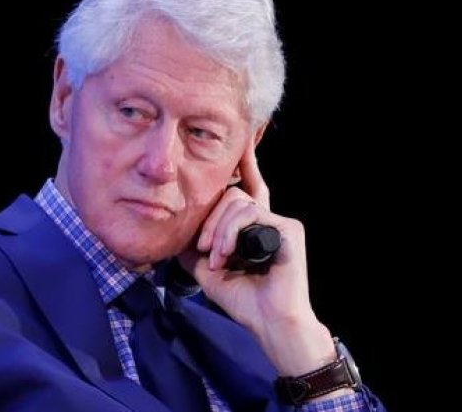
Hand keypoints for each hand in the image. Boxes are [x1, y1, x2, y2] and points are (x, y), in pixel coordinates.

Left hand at [178, 148, 337, 375]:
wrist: (269, 322)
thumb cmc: (243, 300)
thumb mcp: (207, 269)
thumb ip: (194, 244)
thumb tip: (173, 228)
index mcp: (253, 226)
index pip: (247, 187)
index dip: (245, 163)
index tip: (242, 140)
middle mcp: (268, 219)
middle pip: (232, 193)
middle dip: (210, 217)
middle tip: (204, 247)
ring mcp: (280, 222)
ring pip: (237, 201)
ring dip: (218, 230)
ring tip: (215, 257)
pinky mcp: (288, 227)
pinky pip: (250, 213)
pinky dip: (231, 233)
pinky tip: (226, 255)